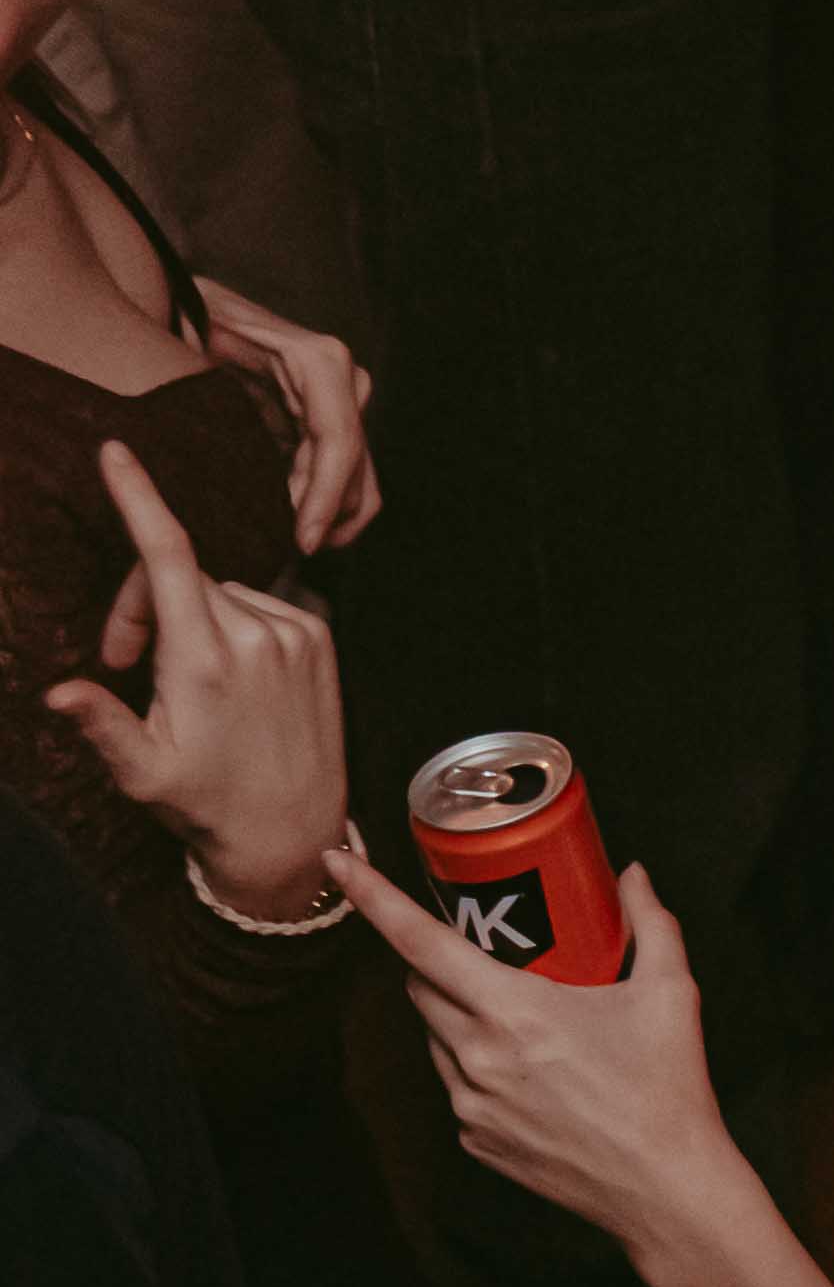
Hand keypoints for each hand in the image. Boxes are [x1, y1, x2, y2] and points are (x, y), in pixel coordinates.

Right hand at [49, 439, 345, 917]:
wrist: (293, 833)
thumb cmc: (207, 804)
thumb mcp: (142, 771)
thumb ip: (102, 723)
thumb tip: (59, 693)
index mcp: (206, 659)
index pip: (167, 555)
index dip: (138, 497)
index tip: (117, 452)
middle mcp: (258, 636)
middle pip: (180, 576)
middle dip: (144, 605)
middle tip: (126, 662)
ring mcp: (296, 634)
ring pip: (217, 590)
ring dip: (188, 615)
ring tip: (183, 679)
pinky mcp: (321, 638)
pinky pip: (258, 603)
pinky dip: (232, 622)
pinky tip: (230, 675)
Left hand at [195, 282, 375, 548]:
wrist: (181, 299)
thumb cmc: (178, 315)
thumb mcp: (187, 342)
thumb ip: (209, 389)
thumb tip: (214, 447)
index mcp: (317, 360)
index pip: (338, 443)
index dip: (324, 499)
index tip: (302, 542)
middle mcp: (342, 375)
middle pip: (353, 465)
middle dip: (328, 515)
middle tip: (290, 552)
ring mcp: (340, 393)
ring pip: (356, 472)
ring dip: (327, 512)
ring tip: (289, 542)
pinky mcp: (327, 410)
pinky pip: (336, 466)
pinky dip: (317, 497)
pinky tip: (288, 518)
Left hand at [354, 835, 759, 1264]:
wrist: (666, 1190)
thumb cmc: (669, 1093)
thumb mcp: (670, 997)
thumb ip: (651, 925)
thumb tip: (633, 876)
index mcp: (514, 1011)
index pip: (420, 940)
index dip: (371, 895)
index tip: (337, 860)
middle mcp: (477, 1055)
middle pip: (418, 985)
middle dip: (437, 963)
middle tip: (486, 959)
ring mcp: (468, 1101)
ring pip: (434, 1037)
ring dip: (458, 1018)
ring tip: (523, 1029)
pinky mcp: (473, 1138)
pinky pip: (456, 1086)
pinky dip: (478, 1071)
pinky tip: (533, 1080)